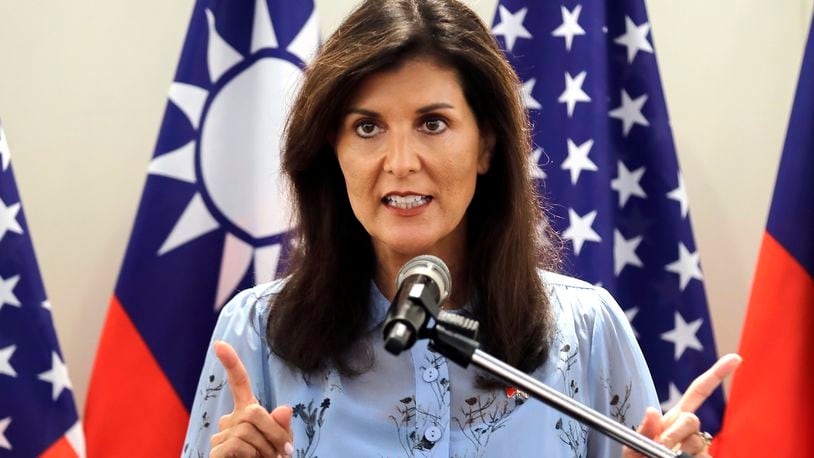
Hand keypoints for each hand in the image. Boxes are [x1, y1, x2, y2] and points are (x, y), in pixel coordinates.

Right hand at [209, 340, 293, 457]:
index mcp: (247, 413)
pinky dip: (252, 456)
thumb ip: (283, 428)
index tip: (219, 344)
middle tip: (282, 453)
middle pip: (254, 411)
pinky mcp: (214, 452)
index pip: (239, 384)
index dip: (231, 363)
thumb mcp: (281, 445)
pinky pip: (238, 445)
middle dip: (274, 433)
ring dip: (266, 449)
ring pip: (248, 431)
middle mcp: (230, 421)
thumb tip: (285, 408)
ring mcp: (220, 436)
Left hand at [623, 353, 741, 457]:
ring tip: (661, 455)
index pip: (698, 392)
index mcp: (675, 418)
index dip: (716, 374)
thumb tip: (652, 410)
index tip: (735, 358)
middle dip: (675, 432)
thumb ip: (643, 428)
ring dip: (676, 449)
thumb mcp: (634, 441)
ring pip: (695, 441)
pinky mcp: (705, 457)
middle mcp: (689, 430)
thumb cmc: (640, 456)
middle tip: (659, 445)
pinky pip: (701, 457)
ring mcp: (700, 446)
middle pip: (692, 419)